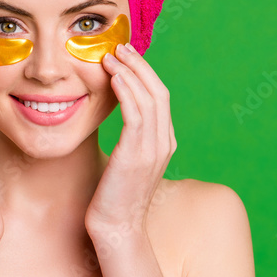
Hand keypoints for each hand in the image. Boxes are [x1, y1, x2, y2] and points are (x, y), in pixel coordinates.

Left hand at [85, 42, 176, 236]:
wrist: (116, 230)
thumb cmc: (111, 198)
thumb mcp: (124, 163)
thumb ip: (127, 141)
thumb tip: (113, 122)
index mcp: (164, 143)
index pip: (159, 97)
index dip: (143, 73)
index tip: (124, 57)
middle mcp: (165, 143)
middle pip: (159, 91)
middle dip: (139, 65)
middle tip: (118, 46)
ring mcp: (154, 149)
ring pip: (150, 97)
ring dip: (130, 71)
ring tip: (111, 55)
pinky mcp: (138, 155)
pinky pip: (137, 113)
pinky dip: (127, 90)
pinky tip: (114, 76)